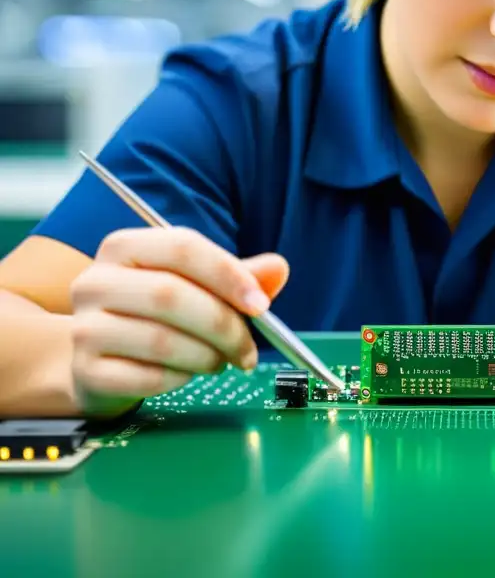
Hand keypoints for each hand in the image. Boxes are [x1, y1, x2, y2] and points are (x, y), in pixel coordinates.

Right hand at [68, 227, 288, 416]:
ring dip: (206, 356)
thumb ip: (239, 277)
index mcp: (125, 247)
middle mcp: (95, 281)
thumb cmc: (157, 316)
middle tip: (248, 350)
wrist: (100, 360)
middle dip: (224, 326)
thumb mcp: (198, 287)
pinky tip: (187, 374)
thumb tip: (279, 267)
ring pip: (161, 341)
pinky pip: (149, 377)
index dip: (228, 275)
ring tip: (219, 360)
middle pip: (170, 295)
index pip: (182, 247)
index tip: (261, 305)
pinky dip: (181, 379)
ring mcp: (84, 327)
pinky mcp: (86, 371)